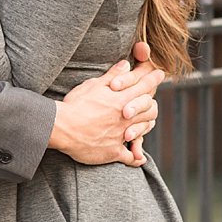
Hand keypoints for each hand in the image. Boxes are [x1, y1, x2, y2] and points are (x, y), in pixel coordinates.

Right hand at [50, 55, 164, 166]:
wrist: (62, 126)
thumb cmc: (75, 104)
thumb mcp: (92, 85)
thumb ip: (112, 75)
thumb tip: (126, 64)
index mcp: (121, 99)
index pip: (145, 86)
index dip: (154, 79)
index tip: (160, 74)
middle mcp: (125, 117)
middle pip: (151, 109)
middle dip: (152, 104)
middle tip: (151, 102)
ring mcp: (121, 135)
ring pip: (144, 130)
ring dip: (146, 126)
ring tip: (146, 124)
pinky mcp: (113, 151)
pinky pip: (130, 157)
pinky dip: (135, 158)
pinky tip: (138, 158)